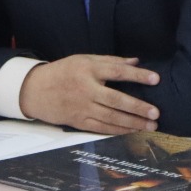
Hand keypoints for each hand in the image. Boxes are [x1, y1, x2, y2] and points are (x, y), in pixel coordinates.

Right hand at [20, 55, 159, 133]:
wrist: (34, 90)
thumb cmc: (63, 72)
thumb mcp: (84, 59)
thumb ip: (111, 61)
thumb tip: (136, 61)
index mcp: (88, 70)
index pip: (117, 72)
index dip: (137, 75)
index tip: (156, 79)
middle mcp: (86, 89)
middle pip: (116, 100)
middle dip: (137, 107)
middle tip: (156, 112)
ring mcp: (81, 108)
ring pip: (110, 117)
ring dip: (132, 123)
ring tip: (150, 125)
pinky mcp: (78, 122)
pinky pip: (101, 128)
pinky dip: (118, 130)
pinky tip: (132, 130)